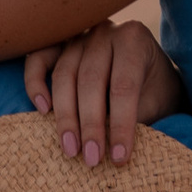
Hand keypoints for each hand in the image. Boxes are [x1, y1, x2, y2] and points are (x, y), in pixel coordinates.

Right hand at [24, 20, 185, 166]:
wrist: (146, 68)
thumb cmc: (153, 88)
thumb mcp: (156, 101)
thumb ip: (135, 116)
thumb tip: (112, 147)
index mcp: (134, 40)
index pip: (124, 85)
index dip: (121, 124)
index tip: (120, 157)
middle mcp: (104, 32)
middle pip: (90, 80)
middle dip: (91, 125)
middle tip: (92, 159)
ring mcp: (78, 36)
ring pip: (64, 75)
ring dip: (65, 116)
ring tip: (70, 149)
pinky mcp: (57, 44)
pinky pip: (38, 59)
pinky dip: (35, 83)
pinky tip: (44, 110)